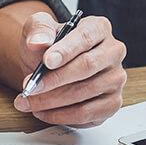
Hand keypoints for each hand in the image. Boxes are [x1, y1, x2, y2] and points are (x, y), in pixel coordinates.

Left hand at [12, 13, 126, 126]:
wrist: (52, 68)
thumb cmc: (49, 47)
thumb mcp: (39, 29)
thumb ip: (38, 31)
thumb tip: (38, 42)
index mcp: (99, 28)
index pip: (86, 38)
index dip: (66, 51)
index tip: (46, 62)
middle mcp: (114, 52)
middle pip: (88, 66)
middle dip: (54, 80)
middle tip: (30, 87)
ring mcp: (116, 78)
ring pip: (86, 92)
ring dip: (52, 101)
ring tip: (28, 102)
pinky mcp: (112, 102)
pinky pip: (88, 113)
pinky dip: (62, 116)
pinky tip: (44, 112)